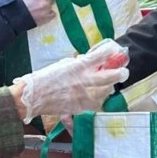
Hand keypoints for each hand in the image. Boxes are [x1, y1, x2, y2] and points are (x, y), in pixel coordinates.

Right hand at [12, 39, 128, 123]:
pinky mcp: (82, 107)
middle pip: (113, 76)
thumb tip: (89, 62)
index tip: (114, 50)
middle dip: (121, 73)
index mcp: (79, 65)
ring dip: (109, 87)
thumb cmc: (44, 78)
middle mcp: (86, 80)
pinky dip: (99, 99)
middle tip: (123, 72)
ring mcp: (85, 95)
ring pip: (108, 91)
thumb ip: (78, 63)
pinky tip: (96, 96)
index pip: (102, 55)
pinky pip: (98, 103)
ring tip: (107, 85)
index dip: (111, 51)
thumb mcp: (63, 64)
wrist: (33, 96)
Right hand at [18, 0, 55, 26]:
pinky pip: (52, 15)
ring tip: (40, 9)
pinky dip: (49, 15)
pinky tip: (43, 14)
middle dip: (48, 0)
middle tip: (41, 2)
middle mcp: (46, 1)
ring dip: (48, 7)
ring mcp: (47, 11)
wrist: (14, 16)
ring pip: (51, 7)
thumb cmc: (17, 2)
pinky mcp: (46, 19)